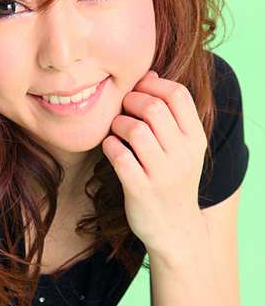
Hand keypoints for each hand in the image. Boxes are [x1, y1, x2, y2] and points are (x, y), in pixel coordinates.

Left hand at [101, 70, 207, 256]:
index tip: (138, 90)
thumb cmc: (173, 180)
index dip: (153, 85)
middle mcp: (182, 155)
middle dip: (131, 101)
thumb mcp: (185, 148)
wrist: (176, 231)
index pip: (178, 95)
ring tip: (116, 130)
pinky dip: (109, 145)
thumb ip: (172, 114)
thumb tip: (150, 75)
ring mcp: (162, 173)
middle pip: (153, 107)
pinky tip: (111, 148)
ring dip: (118, 123)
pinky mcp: (140, 190)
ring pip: (135, 129)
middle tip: (122, 110)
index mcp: (196, 139)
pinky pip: (118, 155)